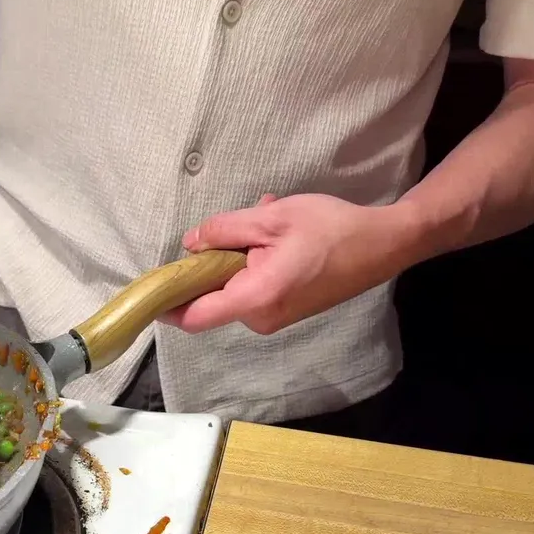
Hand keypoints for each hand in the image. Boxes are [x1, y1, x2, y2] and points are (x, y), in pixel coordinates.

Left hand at [161, 194, 424, 334]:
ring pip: (235, 285)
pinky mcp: (287, 310)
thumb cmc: (330, 229)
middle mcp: (261, 318)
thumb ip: (224, 231)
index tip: (150, 286)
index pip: (193, 316)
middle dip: (215, 257)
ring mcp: (275, 317)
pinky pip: (255, 286)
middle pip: (213, 295)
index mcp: (254, 298)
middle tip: (240, 219)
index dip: (166, 304)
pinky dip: (256, 260)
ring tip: (267, 214)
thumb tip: (190, 244)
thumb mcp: (271, 217)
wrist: (384, 245)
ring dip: (240, 252)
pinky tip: (279, 230)